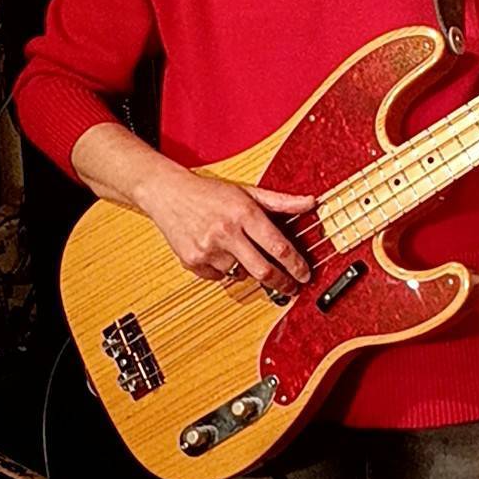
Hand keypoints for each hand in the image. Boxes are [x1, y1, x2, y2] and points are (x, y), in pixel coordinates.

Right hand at [137, 167, 315, 295]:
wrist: (167, 193)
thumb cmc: (209, 192)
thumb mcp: (248, 191)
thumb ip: (281, 201)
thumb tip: (310, 203)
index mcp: (243, 213)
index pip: (278, 247)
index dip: (296, 265)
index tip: (304, 274)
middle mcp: (226, 232)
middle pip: (263, 270)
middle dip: (282, 283)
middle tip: (291, 287)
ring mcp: (208, 249)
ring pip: (241, 274)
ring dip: (248, 270)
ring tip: (244, 254)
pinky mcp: (193, 261)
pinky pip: (219, 277)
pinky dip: (226, 271)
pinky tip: (221, 254)